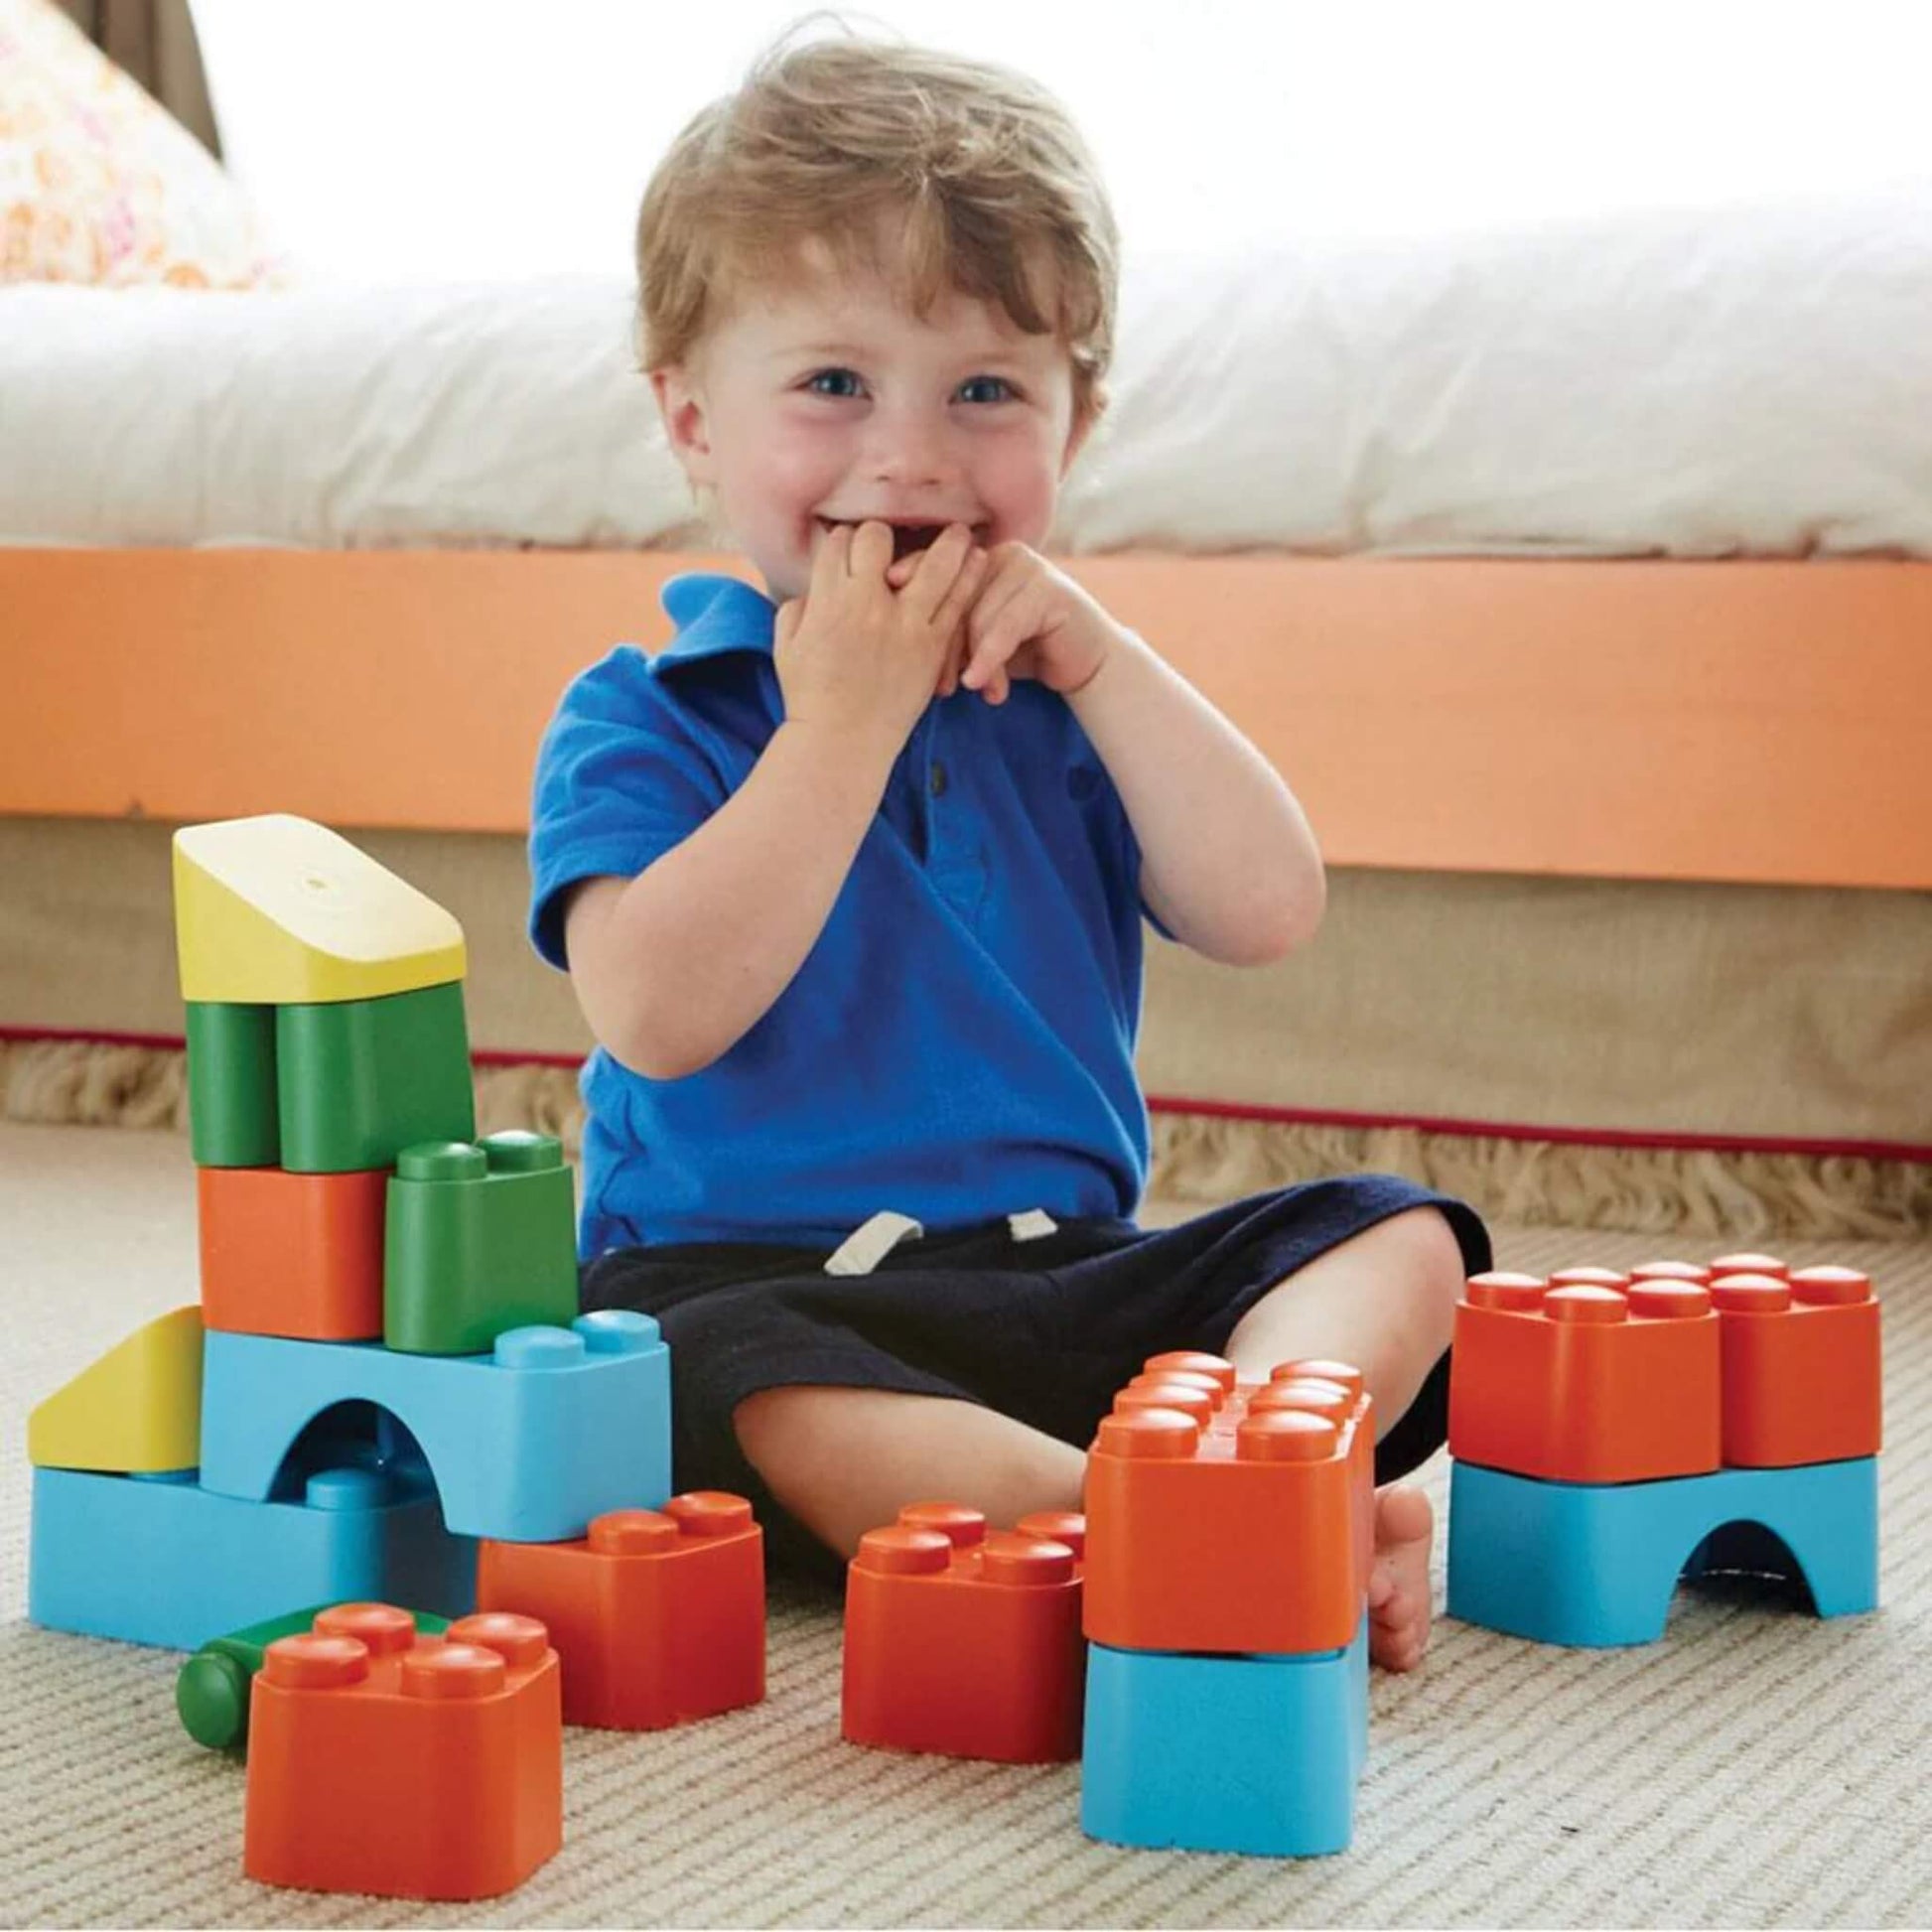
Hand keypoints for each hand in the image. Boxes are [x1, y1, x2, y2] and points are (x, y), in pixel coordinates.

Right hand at [774, 521, 987, 759]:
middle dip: (880, 536)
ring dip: (946, 542)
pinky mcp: (933, 647)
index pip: (840, 543)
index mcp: (828, 601)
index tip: (851, 547)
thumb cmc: (810, 696)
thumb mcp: (786, 645)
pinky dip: (969, 577)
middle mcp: (868, 605)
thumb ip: (800, 606)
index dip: (845, 540)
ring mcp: (905, 625)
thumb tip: (816, 586)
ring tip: (959, 532)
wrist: (843, 742)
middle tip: (891, 543)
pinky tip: (977, 561)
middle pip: (879, 540)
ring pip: (933, 564)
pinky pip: (957, 603)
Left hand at [887, 539, 1116, 704]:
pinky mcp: (1048, 589)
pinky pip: (1007, 625)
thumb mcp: (975, 638)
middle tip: (940, 688)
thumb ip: (944, 625)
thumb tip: (888, 635)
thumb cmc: (1023, 651)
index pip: (931, 574)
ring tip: (972, 691)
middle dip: (942, 647)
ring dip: (972, 659)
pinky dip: (992, 658)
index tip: (890, 643)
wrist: (1081, 661)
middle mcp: (998, 554)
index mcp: (975, 558)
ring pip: (978, 614)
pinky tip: (985, 686)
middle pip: (953, 597)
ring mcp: (1026, 566)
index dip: (910, 607)